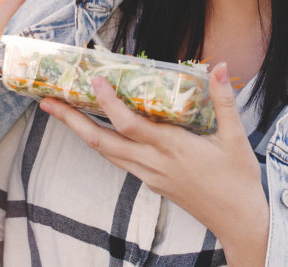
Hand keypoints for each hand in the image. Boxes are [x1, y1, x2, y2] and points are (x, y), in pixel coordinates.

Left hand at [40, 63, 268, 265]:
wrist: (239, 221)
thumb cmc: (239, 178)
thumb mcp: (236, 137)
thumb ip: (224, 100)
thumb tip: (220, 66)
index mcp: (173, 147)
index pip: (130, 124)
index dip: (109, 103)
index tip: (95, 80)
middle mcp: (154, 163)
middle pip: (103, 142)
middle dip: (72, 121)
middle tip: (48, 102)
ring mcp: (150, 175)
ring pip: (107, 153)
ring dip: (82, 132)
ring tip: (62, 112)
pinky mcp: (152, 183)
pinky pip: (120, 161)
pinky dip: (103, 144)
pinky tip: (97, 131)